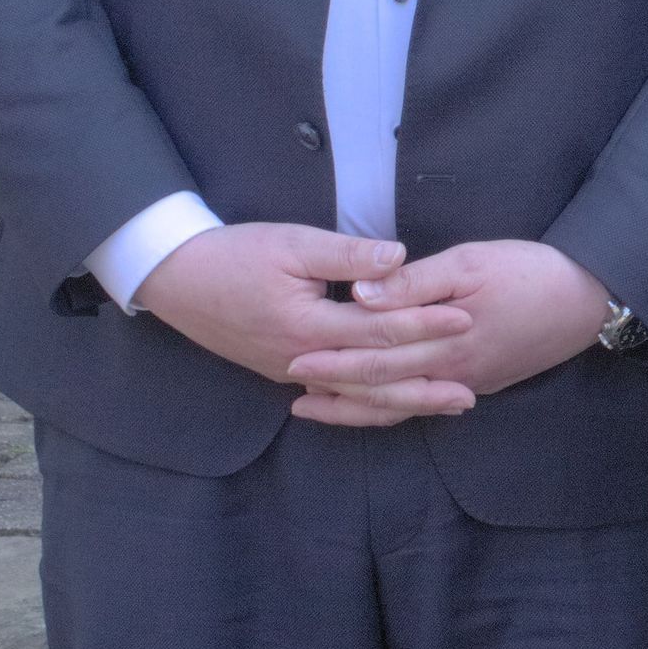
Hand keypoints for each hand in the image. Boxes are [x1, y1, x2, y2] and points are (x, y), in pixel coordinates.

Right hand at [129, 223, 471, 393]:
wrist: (176, 279)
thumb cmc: (234, 254)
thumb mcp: (291, 242)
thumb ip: (347, 254)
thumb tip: (398, 256)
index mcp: (308, 327)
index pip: (379, 330)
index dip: (425, 323)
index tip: (466, 318)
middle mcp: (302, 360)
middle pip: (374, 378)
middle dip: (425, 383)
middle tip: (471, 391)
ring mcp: (291, 372)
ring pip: (357, 397)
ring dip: (403, 401)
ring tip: (447, 405)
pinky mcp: (284, 372)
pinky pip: (336, 396)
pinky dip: (369, 403)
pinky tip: (395, 405)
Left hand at [284, 238, 611, 427]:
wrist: (589, 299)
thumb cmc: (529, 271)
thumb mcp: (470, 262)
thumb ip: (413, 282)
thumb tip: (362, 295)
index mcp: (442, 342)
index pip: (373, 358)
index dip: (331, 360)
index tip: (292, 358)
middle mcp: (450, 373)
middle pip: (380, 387)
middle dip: (334, 386)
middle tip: (291, 384)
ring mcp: (467, 382)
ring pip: (401, 405)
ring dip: (357, 406)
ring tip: (319, 405)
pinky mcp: (482, 382)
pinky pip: (426, 403)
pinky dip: (393, 406)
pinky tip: (379, 404)